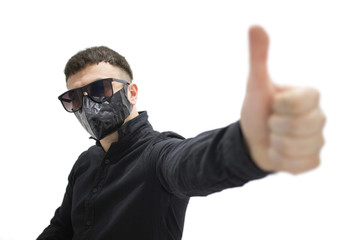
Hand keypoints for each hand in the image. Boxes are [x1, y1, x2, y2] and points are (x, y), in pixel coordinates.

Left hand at [240, 26, 325, 173]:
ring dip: (275, 144)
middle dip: (273, 126)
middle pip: (297, 127)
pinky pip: (297, 166)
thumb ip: (258, 57)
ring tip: (273, 137)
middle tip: (271, 123)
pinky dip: (279, 161)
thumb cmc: (257, 110)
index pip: (298, 102)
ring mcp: (318, 141)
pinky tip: (277, 152)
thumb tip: (255, 26)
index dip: (279, 106)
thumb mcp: (255, 84)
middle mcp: (319, 118)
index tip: (273, 105)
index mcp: (310, 96)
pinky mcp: (313, 161)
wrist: (252, 140)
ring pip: (295, 148)